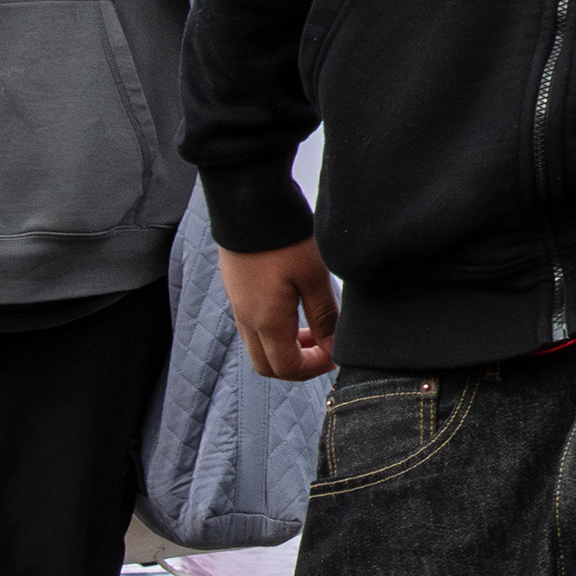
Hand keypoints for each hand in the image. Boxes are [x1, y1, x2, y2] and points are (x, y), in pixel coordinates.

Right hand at [218, 239, 339, 380]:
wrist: (248, 206)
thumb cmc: (283, 239)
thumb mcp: (314, 276)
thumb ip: (324, 315)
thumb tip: (334, 347)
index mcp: (266, 321)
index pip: (286, 368)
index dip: (314, 369)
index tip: (336, 355)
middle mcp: (246, 320)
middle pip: (268, 365)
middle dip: (299, 365)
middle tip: (326, 348)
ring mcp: (239, 307)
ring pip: (260, 347)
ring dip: (288, 348)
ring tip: (315, 329)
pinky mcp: (238, 293)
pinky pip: (254, 328)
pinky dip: (276, 332)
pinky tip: (296, 310)